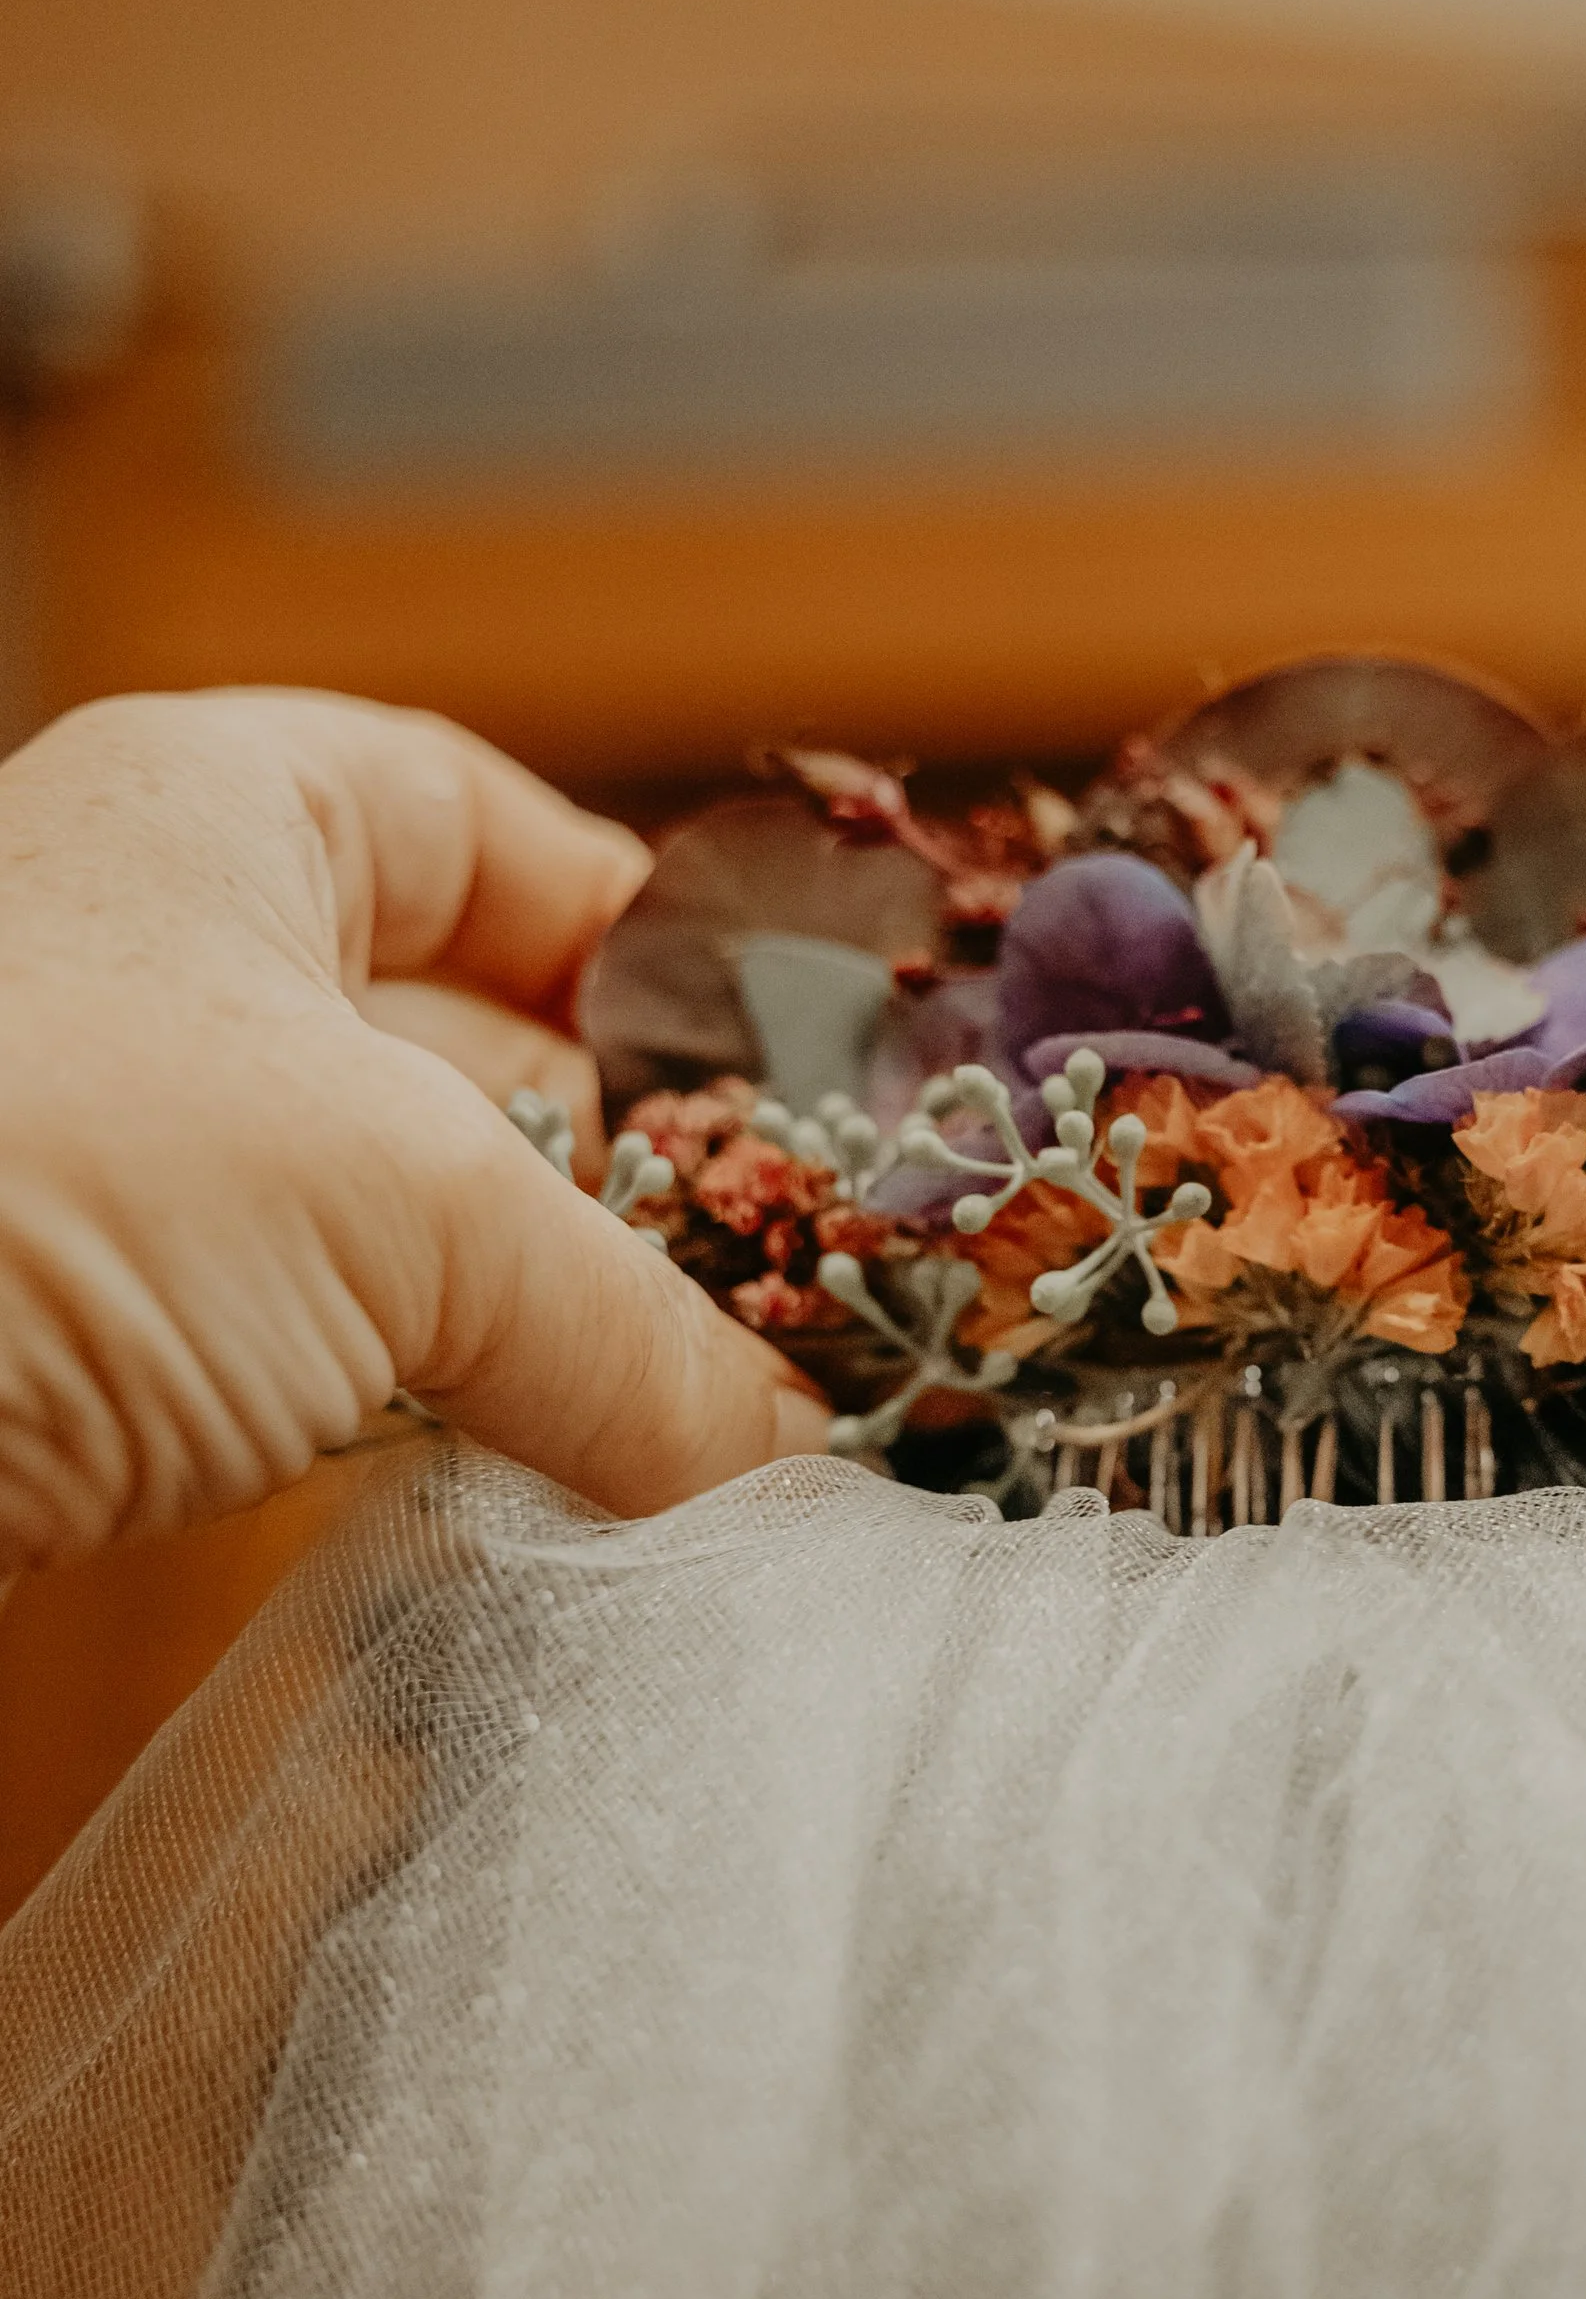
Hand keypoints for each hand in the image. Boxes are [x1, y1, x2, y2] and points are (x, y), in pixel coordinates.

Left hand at [0, 690, 826, 1577]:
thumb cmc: (39, 1175)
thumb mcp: (406, 1213)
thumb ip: (634, 1332)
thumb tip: (791, 1461)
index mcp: (227, 812)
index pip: (490, 831)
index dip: (656, 942)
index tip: (797, 1077)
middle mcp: (162, 962)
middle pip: (472, 1045)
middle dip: (635, 1177)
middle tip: (797, 1301)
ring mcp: (113, 1157)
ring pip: (398, 1225)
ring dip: (548, 1326)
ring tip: (706, 1421)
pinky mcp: (82, 1341)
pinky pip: (315, 1364)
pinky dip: (434, 1421)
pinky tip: (546, 1486)